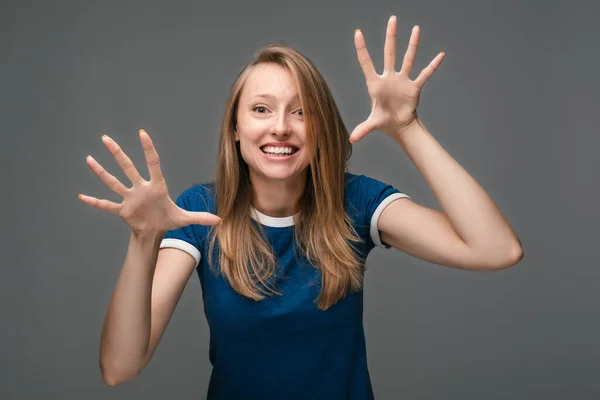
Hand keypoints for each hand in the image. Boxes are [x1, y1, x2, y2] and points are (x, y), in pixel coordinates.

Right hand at [79, 129, 221, 234]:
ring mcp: (130, 197)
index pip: (152, 164)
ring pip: (114, 181)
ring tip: (89, 159)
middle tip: (106, 138)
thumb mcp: (185, 219)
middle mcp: (140, 188)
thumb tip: (221, 220)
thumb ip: (202, 217)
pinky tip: (82, 196)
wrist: (154, 232)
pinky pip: (106, 204)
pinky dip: (95, 202)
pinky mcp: (123, 209)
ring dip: (101, 172)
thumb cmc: (168, 220)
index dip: (148, 149)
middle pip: (127, 167)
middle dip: (117, 153)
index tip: (142, 134)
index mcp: (156, 187)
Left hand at [349, 15, 443, 142]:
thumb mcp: (372, 124)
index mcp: (376, 84)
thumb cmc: (384, 121)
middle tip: (392, 19)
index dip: (362, 49)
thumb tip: (351, 140)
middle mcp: (389, 78)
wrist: (399, 126)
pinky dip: (432, 66)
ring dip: (412, 44)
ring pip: (407, 59)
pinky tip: (440, 55)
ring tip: (416, 28)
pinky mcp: (414, 87)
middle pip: (389, 53)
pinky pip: (425, 75)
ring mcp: (402, 81)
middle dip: (391, 36)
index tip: (358, 33)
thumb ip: (363, 129)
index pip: (367, 63)